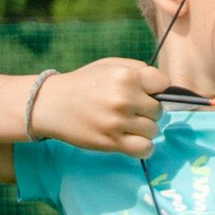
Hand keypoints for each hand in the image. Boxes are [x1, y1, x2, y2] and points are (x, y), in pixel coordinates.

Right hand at [39, 58, 169, 158]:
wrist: (51, 104)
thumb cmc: (83, 83)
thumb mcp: (108, 66)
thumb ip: (136, 69)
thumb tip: (162, 84)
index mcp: (125, 75)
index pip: (163, 83)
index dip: (156, 89)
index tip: (145, 93)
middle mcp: (124, 98)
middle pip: (159, 110)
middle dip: (147, 111)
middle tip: (129, 110)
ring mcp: (118, 122)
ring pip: (153, 130)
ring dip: (143, 129)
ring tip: (125, 124)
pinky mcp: (112, 142)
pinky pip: (145, 149)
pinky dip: (142, 147)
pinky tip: (131, 141)